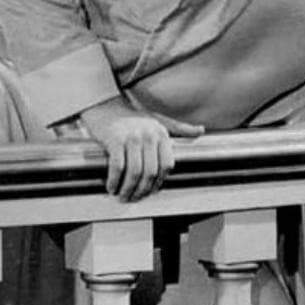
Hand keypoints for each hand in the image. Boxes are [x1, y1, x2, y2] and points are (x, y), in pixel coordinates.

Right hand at [80, 97, 204, 201]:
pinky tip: (111, 186)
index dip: (159, 182)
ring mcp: (131, 137)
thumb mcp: (157, 120)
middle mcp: (148, 135)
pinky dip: (114, 180)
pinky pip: (117, 166)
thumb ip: (179, 128)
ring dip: (128, 189)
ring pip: (135, 172)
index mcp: (161, 133)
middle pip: (150, 172)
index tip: (150, 191)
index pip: (167, 165)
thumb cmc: (131, 116)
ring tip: (122, 195)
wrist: (105, 107)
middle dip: (141, 190)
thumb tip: (200, 130)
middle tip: (134, 198)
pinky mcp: (114, 139)